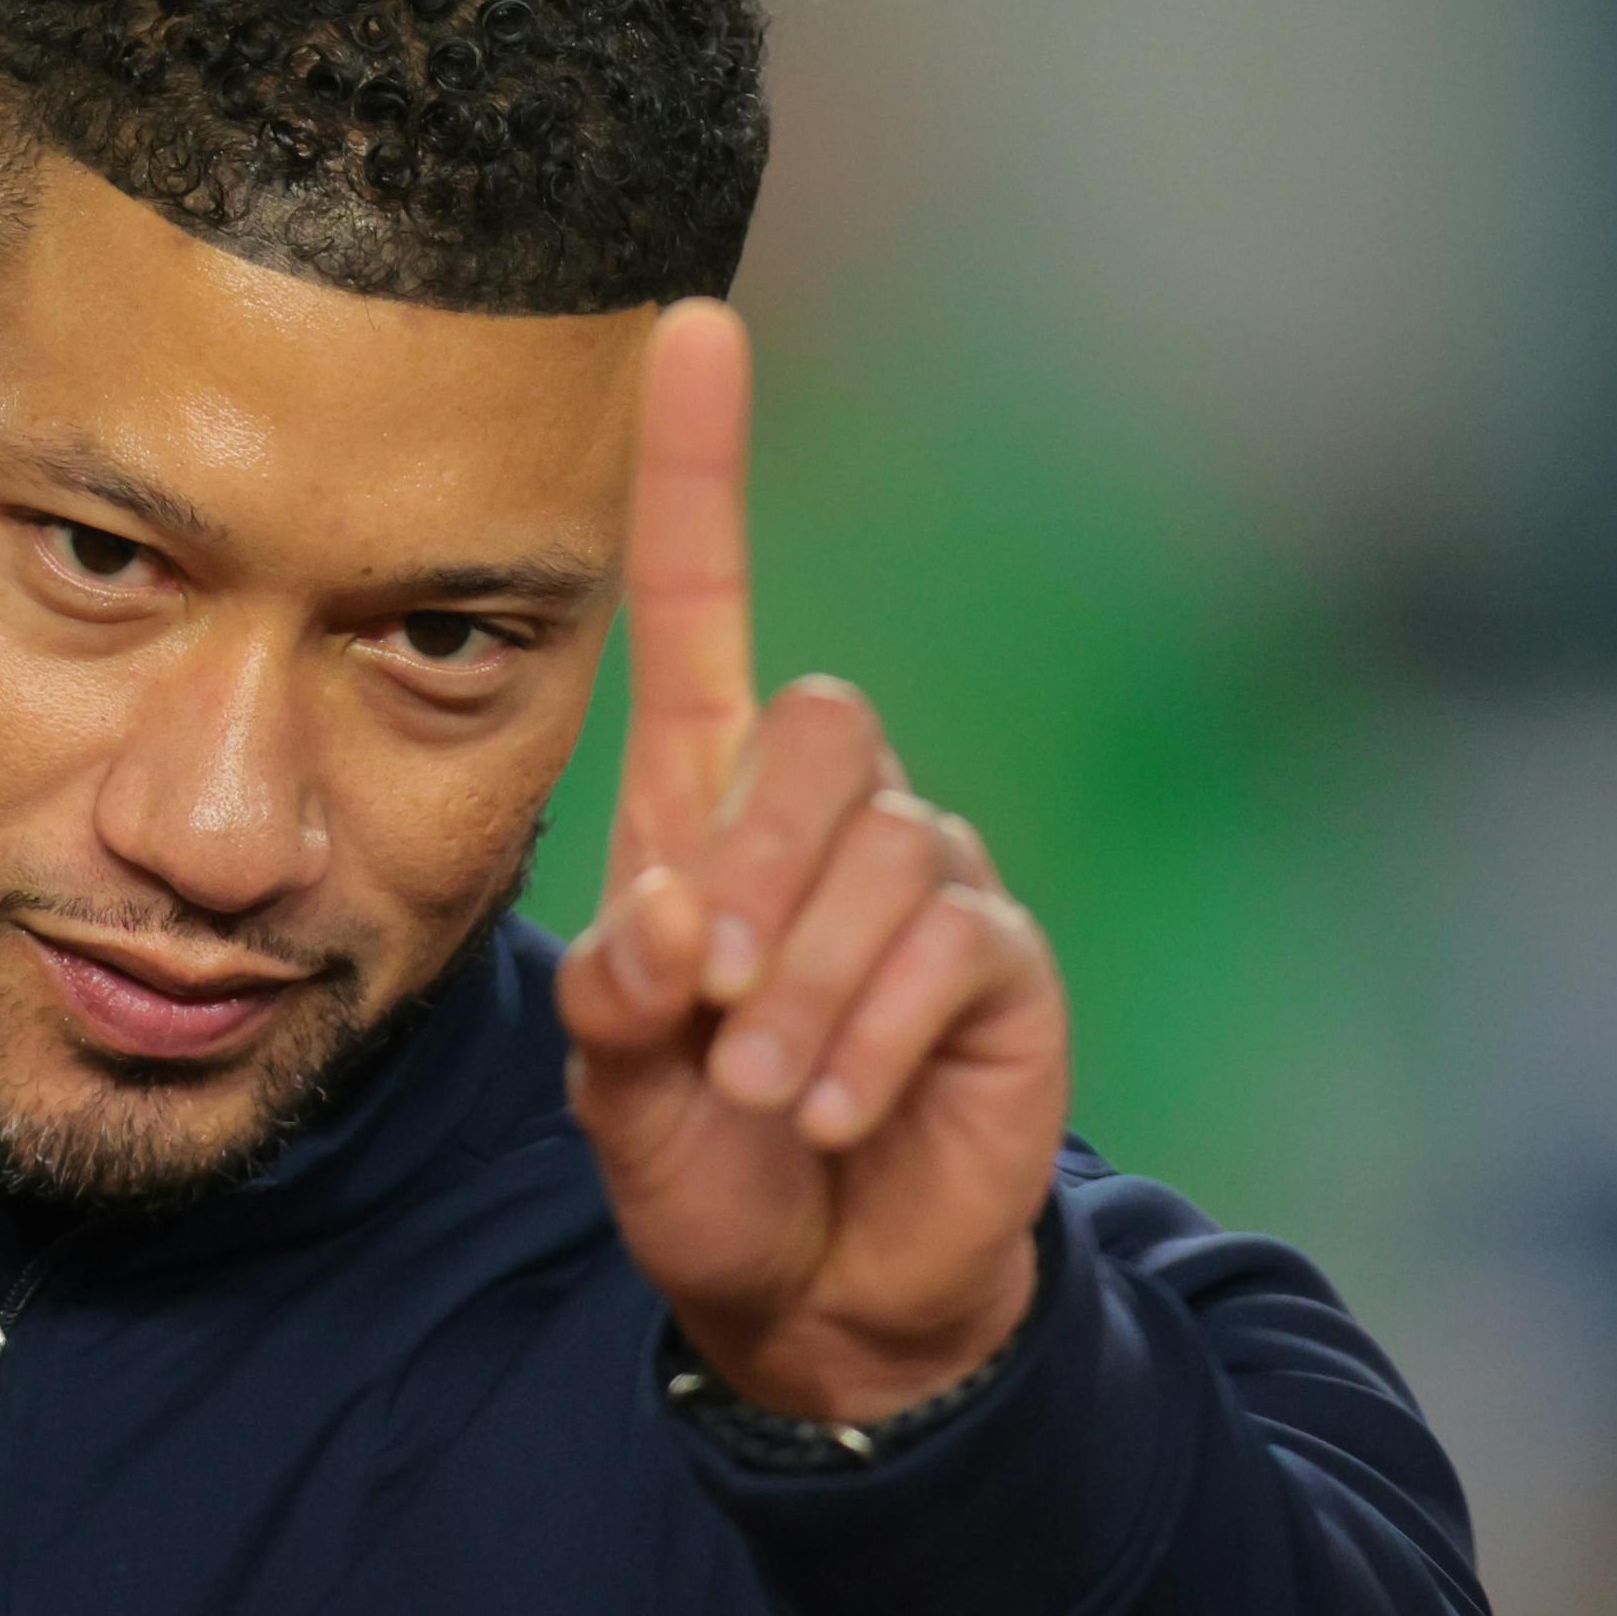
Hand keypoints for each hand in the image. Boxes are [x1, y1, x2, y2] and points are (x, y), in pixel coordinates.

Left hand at [563, 302, 1068, 1422]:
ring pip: (882, 850)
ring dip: (803, 988)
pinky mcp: (1001, 959)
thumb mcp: (615, 1077)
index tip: (688, 324)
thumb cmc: (702, 1158)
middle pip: (823, 726)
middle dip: (759, 869)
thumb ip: (622, 990)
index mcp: (713, 802)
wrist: (812, 1291)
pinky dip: (864, 1040)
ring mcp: (929, 875)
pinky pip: (945, 946)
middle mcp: (828, 813)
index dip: (699, 466)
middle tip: (711, 1005)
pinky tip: (832, 1110)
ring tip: (764, 1091)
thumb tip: (683, 914)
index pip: (708, 600)